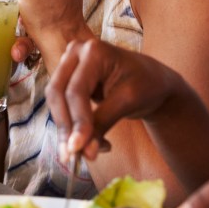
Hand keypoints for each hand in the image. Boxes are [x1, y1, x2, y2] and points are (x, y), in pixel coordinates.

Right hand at [47, 38, 190, 162]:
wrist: (153, 82)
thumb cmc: (147, 84)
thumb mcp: (128, 101)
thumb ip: (103, 123)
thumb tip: (85, 153)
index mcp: (93, 50)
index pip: (76, 90)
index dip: (77, 120)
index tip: (78, 149)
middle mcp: (75, 52)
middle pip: (58, 93)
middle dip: (66, 127)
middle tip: (72, 156)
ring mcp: (69, 65)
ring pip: (56, 102)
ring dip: (67, 130)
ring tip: (87, 153)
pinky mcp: (68, 81)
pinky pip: (62, 106)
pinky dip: (73, 127)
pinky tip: (91, 143)